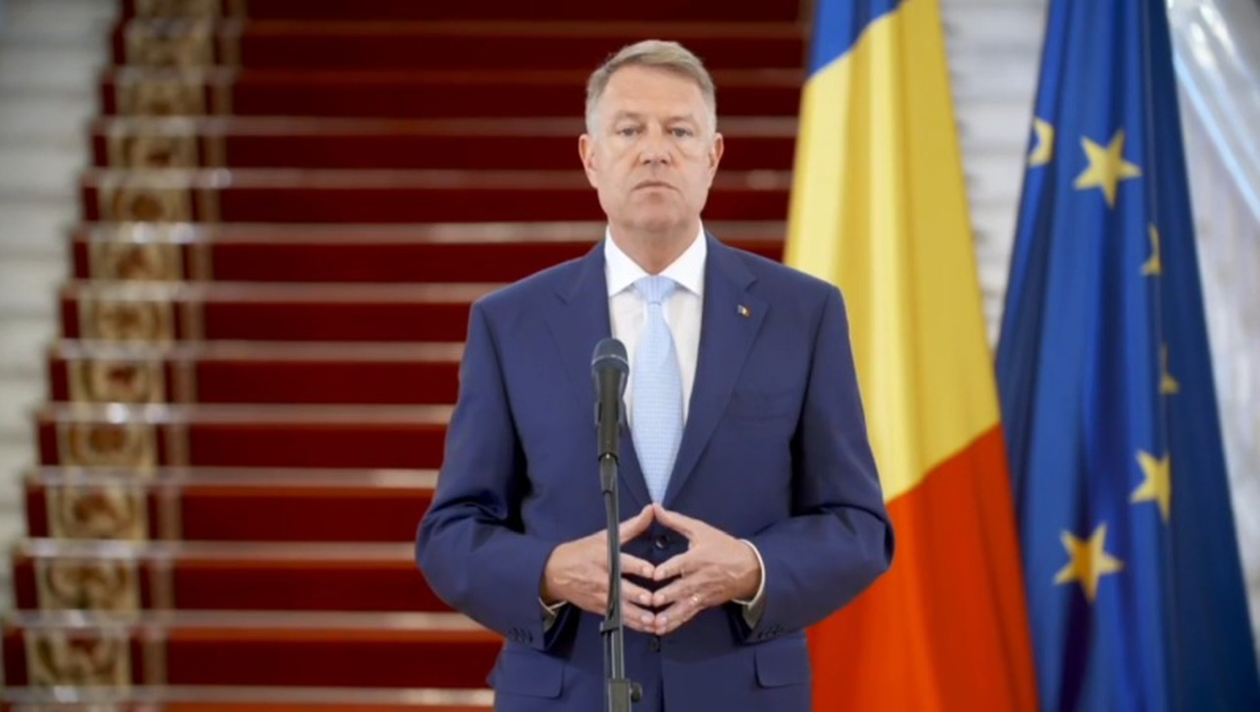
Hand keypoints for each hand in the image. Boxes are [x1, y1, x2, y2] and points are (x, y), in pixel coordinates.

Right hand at [541, 504, 659, 633]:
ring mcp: (603, 597)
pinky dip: (635, 625)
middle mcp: (605, 579)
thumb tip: (651, 510)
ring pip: (623, 609)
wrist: (556, 573)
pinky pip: (621, 619)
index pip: (623, 563)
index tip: (651, 571)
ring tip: (654, 620)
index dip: (637, 567)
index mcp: (605, 558)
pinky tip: (649, 628)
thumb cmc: (583, 552)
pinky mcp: (602, 609)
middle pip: (623, 589)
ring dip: (639, 616)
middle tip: (653, 600)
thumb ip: (632, 526)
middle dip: (639, 596)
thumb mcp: (605, 536)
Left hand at [649, 503, 761, 634]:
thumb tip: (656, 508)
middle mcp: (700, 577)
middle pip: (683, 587)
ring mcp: (702, 593)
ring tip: (657, 622)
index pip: (683, 563)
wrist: (748, 568)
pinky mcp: (703, 603)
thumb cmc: (723, 547)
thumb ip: (675, 520)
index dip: (670, 569)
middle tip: (654, 600)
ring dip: (670, 614)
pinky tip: (662, 628)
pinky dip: (675, 622)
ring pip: (685, 605)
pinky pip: (688, 615)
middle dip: (668, 594)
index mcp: (699, 557)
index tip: (656, 574)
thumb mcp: (700, 529)